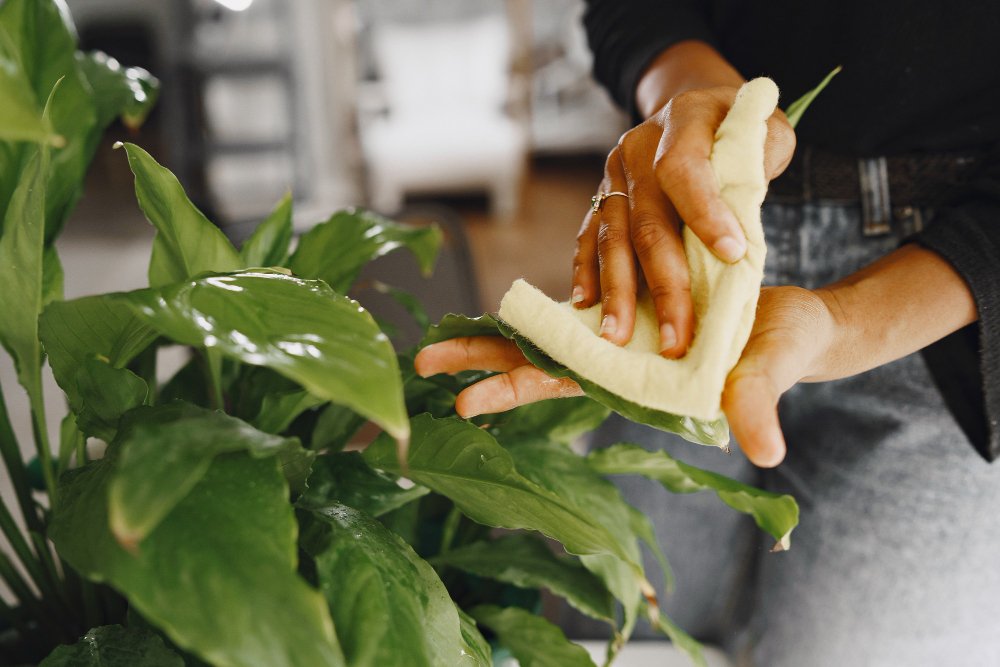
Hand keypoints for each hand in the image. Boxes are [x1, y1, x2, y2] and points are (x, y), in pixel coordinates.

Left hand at [414, 286, 837, 467]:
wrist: (792, 321)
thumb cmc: (783, 346)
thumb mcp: (768, 369)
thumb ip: (756, 402)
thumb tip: (765, 451)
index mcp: (635, 375)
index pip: (562, 383)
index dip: (514, 389)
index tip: (462, 402)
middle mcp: (616, 356)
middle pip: (537, 359)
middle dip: (482, 358)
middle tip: (422, 359)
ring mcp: (621, 330)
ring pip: (547, 329)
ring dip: (499, 329)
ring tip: (444, 331)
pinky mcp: (633, 303)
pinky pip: (578, 302)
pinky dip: (542, 305)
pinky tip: (509, 305)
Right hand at [574, 86, 794, 355]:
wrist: (693, 106)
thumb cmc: (738, 128)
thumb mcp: (767, 128)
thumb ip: (763, 160)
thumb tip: (742, 221)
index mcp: (682, 120)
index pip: (684, 169)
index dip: (705, 212)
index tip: (733, 255)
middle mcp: (638, 147)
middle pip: (646, 220)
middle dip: (664, 284)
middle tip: (676, 338)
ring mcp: (613, 174)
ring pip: (612, 238)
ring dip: (617, 292)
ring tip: (619, 337)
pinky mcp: (600, 197)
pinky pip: (588, 239)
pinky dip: (587, 274)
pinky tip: (587, 306)